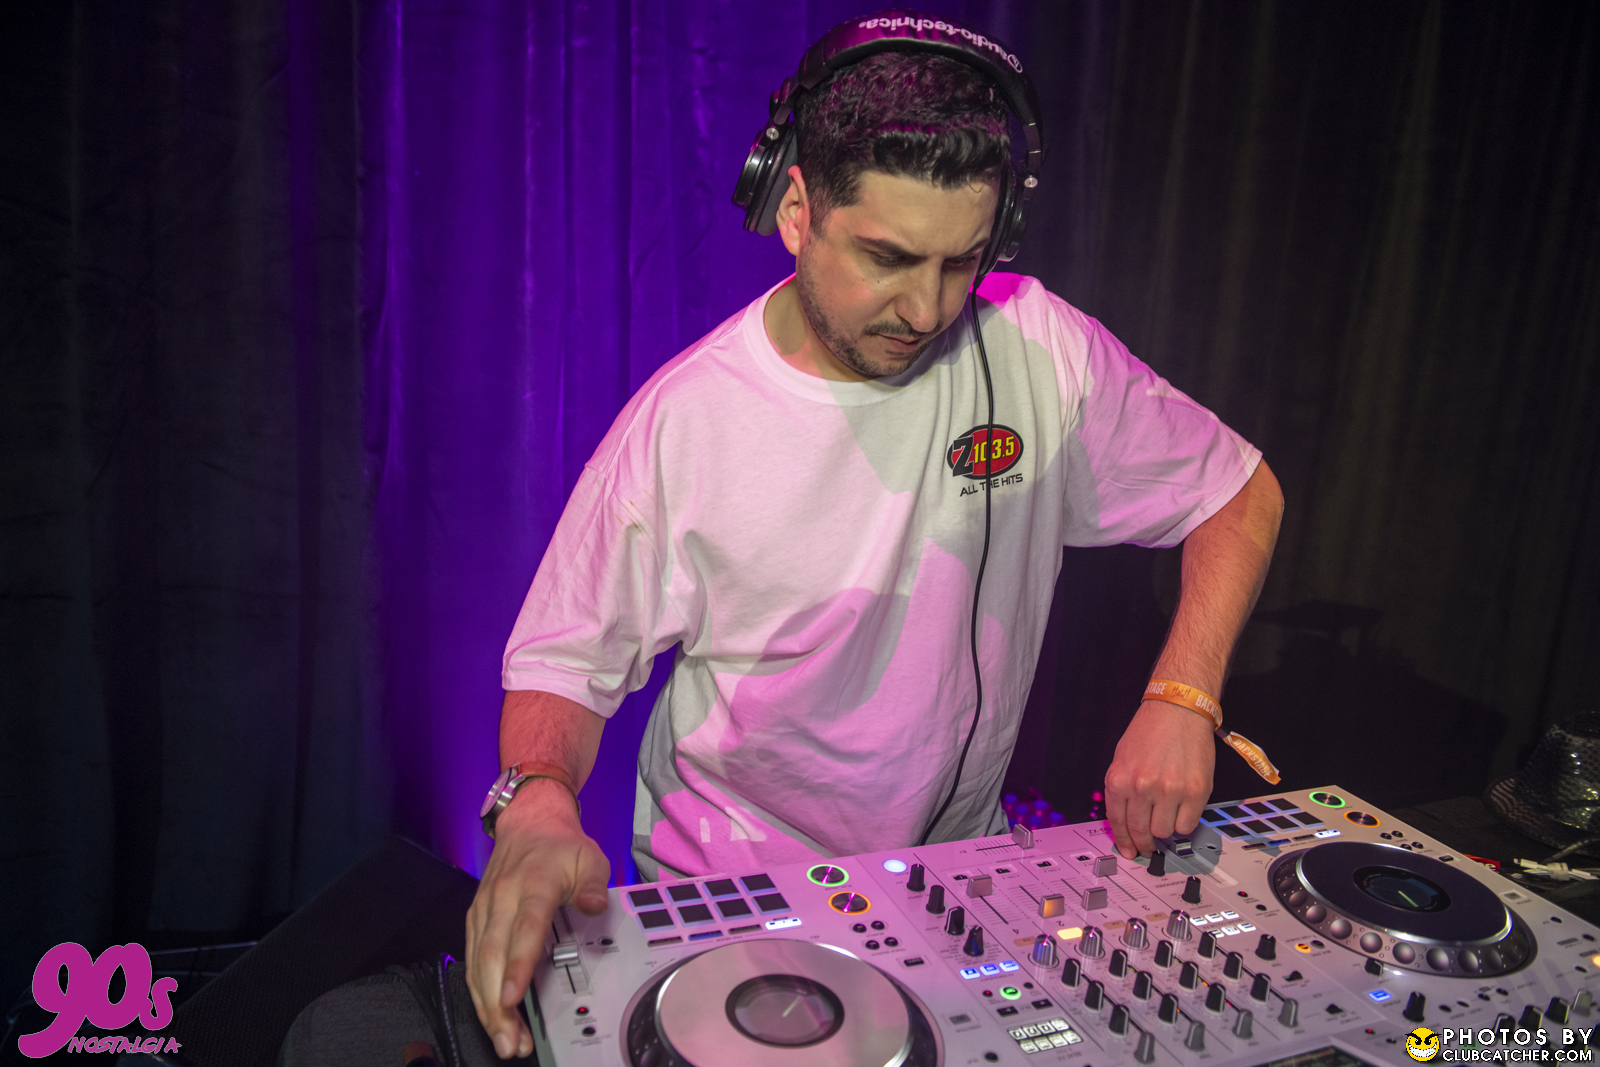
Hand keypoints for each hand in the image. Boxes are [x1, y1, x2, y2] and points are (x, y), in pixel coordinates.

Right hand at [465, 780, 609, 1058]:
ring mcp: (484, 909)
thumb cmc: (561, 845)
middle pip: (492, 956)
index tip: (512, 997)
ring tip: (503, 1038)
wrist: (529, 821)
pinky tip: (490, 1014)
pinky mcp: (474, 918)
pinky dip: (477, 990)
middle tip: (510, 1040)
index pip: (524, 929)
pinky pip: (471, 959)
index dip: (517, 964)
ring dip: (485, 1004)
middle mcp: (502, 898)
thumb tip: (594, 906)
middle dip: (497, 1003)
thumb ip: (594, 884)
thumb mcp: (590, 857)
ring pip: (476, 963)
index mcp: (533, 884)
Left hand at [1104, 700, 1214, 859]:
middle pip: (1141, 832)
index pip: (1117, 823)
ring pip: (1165, 832)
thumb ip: (1122, 790)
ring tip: (1168, 813)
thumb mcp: (1122, 759)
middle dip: (1144, 843)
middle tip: (1149, 846)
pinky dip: (1184, 822)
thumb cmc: (1150, 730)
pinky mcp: (1195, 791)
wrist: (1178, 709)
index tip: (1128, 851)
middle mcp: (1142, 787)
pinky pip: (1187, 825)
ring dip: (1166, 828)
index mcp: (1119, 779)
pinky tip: (1182, 808)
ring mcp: (1169, 790)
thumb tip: (1125, 822)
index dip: (1123, 842)